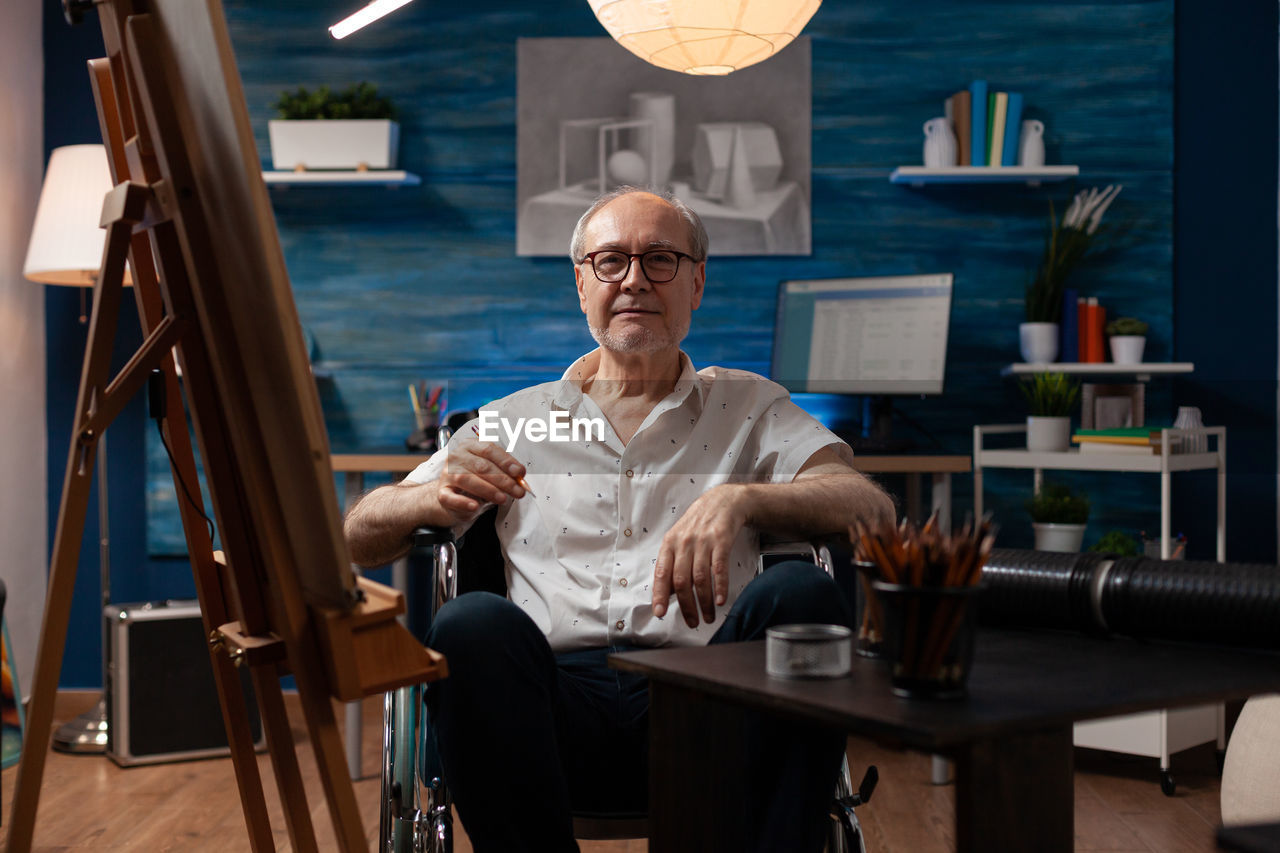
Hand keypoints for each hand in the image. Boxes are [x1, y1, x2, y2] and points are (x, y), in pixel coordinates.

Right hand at [434, 435, 526, 522]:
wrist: (451, 494)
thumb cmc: (474, 479)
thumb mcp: (490, 470)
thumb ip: (504, 470)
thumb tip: (520, 475)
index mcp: (470, 446)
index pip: (489, 450)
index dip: (506, 461)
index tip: (520, 472)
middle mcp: (456, 457)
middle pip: (481, 466)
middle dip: (503, 480)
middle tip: (518, 491)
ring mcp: (447, 474)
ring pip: (468, 480)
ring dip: (488, 490)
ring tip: (503, 499)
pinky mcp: (442, 492)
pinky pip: (451, 497)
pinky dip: (463, 502)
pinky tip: (475, 506)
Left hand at [652, 485, 746, 627]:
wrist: (723, 502)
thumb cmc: (698, 524)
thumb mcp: (680, 539)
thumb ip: (673, 564)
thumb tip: (668, 593)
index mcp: (670, 544)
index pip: (662, 573)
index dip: (660, 595)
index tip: (659, 613)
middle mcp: (684, 543)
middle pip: (682, 580)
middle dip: (686, 606)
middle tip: (692, 622)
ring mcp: (703, 541)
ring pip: (700, 578)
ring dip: (704, 602)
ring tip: (708, 617)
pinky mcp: (721, 540)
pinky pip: (719, 568)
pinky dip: (720, 587)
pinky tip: (721, 600)